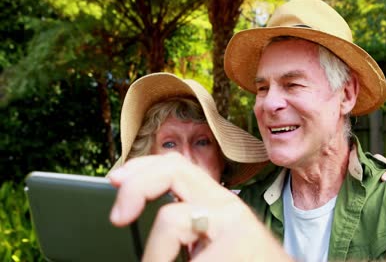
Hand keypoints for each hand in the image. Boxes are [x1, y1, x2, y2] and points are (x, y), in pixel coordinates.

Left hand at [108, 153, 290, 261]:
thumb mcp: (211, 241)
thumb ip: (187, 227)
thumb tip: (134, 215)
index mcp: (218, 202)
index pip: (177, 166)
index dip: (143, 168)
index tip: (117, 179)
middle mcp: (227, 206)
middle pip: (173, 169)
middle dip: (138, 186)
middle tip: (117, 216)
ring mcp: (232, 224)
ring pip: (171, 220)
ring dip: (155, 257)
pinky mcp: (234, 247)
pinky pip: (191, 258)